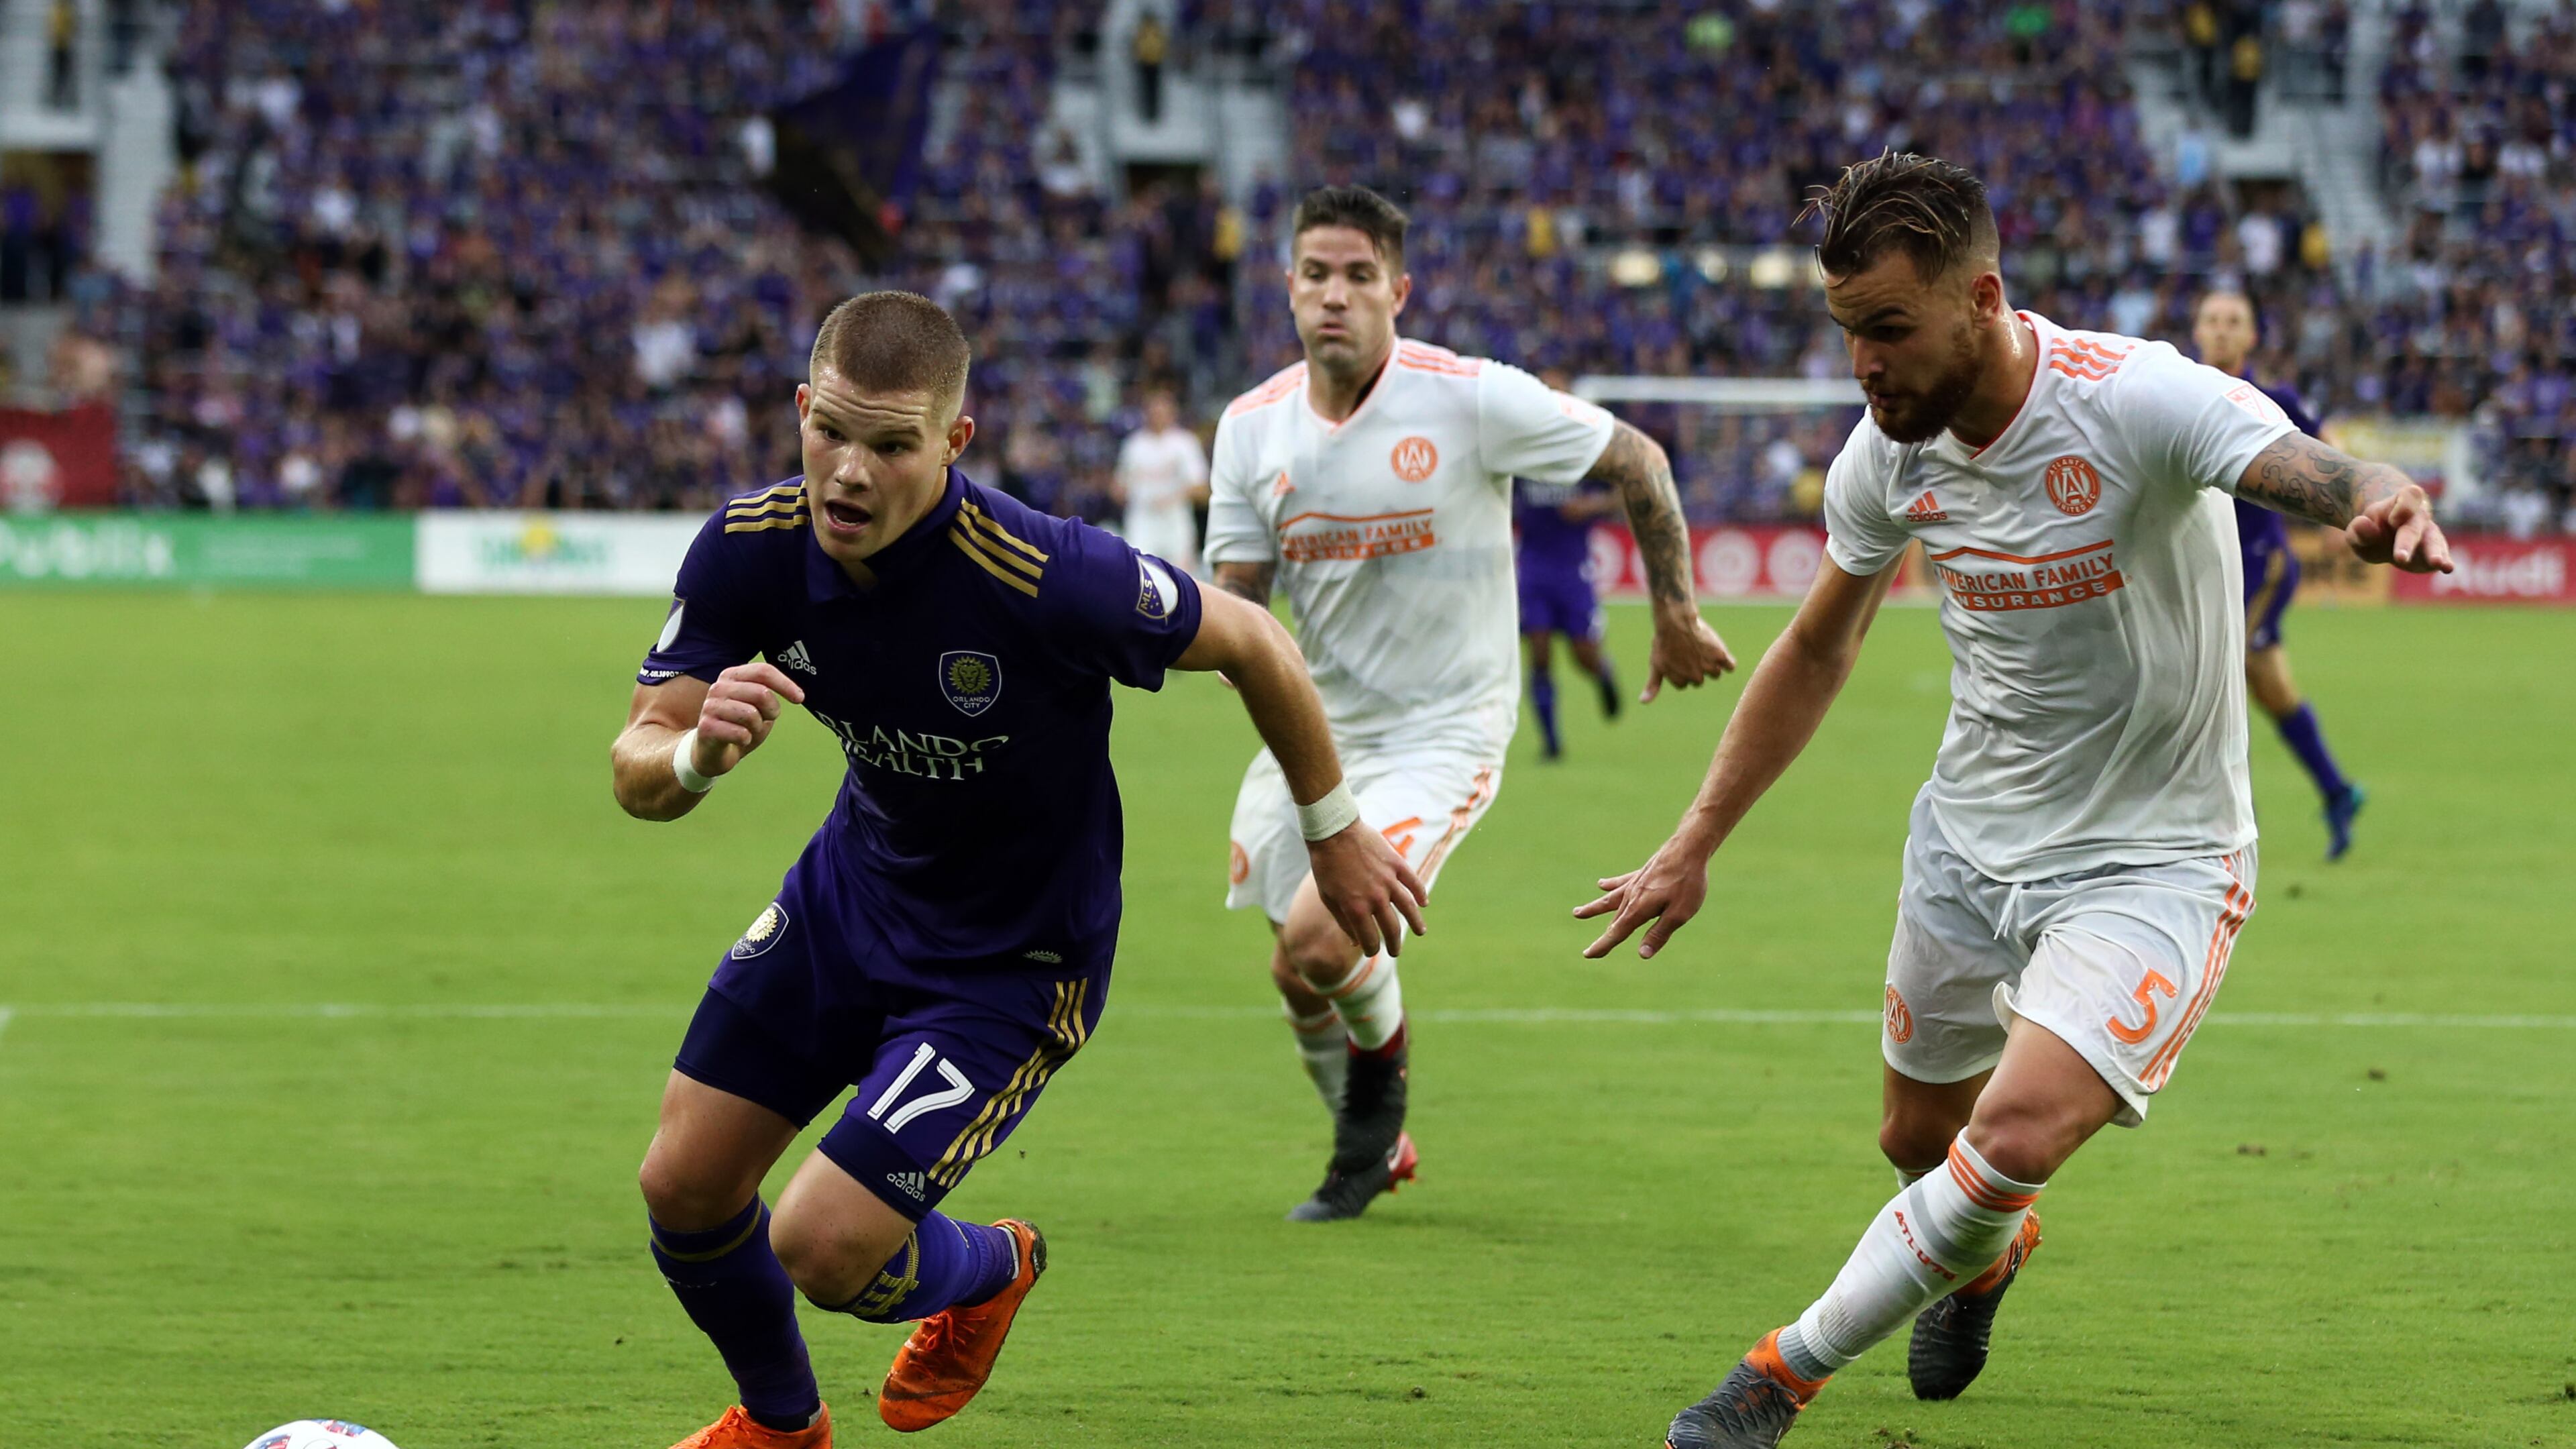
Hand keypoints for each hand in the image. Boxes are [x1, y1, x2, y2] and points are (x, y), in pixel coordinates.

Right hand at [693, 662, 806, 776]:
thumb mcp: (758, 707)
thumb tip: (797, 694)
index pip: (763, 671)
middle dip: (772, 711)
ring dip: (757, 727)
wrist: (712, 753)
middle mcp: (719, 687)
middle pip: (761, 693)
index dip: (785, 684)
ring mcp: (710, 707)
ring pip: (751, 715)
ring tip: (748, 730)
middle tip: (764, 720)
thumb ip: (769, 694)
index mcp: (732, 676)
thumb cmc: (740, 726)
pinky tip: (738, 740)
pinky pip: (741, 733)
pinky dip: (746, 739)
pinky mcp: (706, 728)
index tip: (799, 698)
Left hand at [1304, 823, 1430, 957]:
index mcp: (1356, 908)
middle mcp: (1375, 898)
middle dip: (1394, 944)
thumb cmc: (1326, 867)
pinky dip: (1420, 893)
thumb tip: (1355, 941)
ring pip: (1408, 908)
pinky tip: (1424, 903)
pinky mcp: (1396, 864)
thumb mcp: (1328, 898)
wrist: (1333, 832)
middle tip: (1395, 952)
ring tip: (1420, 932)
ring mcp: (1388, 880)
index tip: (1372, 951)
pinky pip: (1413, 882)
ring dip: (1415, 922)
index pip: (1370, 939)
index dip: (1371, 949)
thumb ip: (1343, 921)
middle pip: (1391, 928)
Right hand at [1573, 831, 1712, 958]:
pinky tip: (1601, 884)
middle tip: (1589, 952)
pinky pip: (1621, 882)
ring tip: (1577, 913)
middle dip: (1604, 937)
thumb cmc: (1687, 883)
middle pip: (1614, 921)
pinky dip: (1610, 885)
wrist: (1688, 848)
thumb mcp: (1679, 914)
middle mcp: (1631, 897)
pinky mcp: (1641, 873)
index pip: (1616, 933)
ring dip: (1594, 909)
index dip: (1603, 946)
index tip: (1588, 955)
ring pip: (1610, 900)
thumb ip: (1659, 934)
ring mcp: (1634, 883)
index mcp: (1638, 909)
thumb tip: (1642, 955)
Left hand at [1642, 607, 1737, 702]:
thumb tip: (1643, 703)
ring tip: (1701, 649)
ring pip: (1715, 674)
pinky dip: (1728, 662)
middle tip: (1689, 651)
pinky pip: (1731, 666)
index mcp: (1681, 681)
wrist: (1675, 621)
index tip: (1677, 656)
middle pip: (1700, 680)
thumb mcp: (1655, 664)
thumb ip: (1653, 685)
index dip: (1681, 668)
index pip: (1685, 683)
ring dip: (1711, 664)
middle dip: (1695, 667)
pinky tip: (1719, 653)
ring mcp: (1709, 666)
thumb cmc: (1663, 642)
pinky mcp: (1721, 655)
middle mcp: (1696, 677)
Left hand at [2346, 484, 2453, 573]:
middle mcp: (2418, 516)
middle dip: (2406, 542)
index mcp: (2399, 503)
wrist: (2386, 537)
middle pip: (2413, 527)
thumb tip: (2361, 522)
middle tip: (2399, 558)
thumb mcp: (2358, 531)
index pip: (2408, 496)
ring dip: (2434, 552)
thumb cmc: (2372, 532)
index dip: (2403, 506)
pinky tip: (2448, 568)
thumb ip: (2358, 530)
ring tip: (2437, 563)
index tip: (2393, 519)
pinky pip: (2442, 554)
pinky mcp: (2436, 549)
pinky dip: (2445, 561)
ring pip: (2433, 540)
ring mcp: (2429, 533)